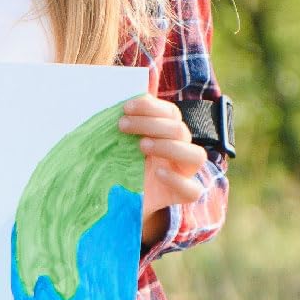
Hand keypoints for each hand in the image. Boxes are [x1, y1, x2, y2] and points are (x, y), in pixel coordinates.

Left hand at [118, 93, 209, 217]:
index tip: (125, 107)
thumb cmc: (118, 167)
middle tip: (123, 126)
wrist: (119, 201)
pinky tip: (159, 173)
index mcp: (167, 133)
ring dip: (169, 146)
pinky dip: (178, 180)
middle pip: (180, 130)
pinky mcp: (182, 196)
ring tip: (141, 146)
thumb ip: (119, 126)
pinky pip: (192, 189)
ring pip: (196, 155)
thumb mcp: (116, 144)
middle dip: (152, 124)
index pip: (170, 113)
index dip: (150, 106)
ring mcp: (185, 173)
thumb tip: (103, 97)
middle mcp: (180, 150)